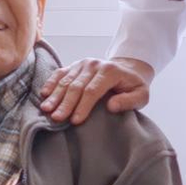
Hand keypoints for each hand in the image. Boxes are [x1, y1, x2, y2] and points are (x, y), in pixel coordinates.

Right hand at [39, 56, 153, 123]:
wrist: (127, 69)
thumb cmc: (133, 86)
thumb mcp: (142, 95)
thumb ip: (130, 101)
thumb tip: (111, 106)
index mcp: (110, 71)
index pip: (92, 90)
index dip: (83, 106)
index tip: (75, 120)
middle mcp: (93, 65)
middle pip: (76, 86)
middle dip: (65, 103)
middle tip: (56, 118)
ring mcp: (82, 64)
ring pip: (65, 81)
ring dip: (55, 96)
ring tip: (46, 109)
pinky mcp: (73, 65)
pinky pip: (59, 73)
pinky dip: (51, 83)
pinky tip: (43, 94)